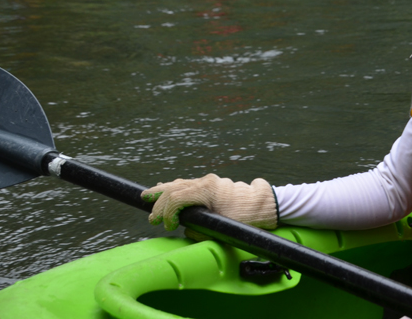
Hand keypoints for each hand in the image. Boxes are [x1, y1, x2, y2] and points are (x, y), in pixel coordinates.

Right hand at [142, 173, 277, 230]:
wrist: (264, 204)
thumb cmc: (245, 216)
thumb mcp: (221, 227)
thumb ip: (199, 229)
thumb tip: (186, 228)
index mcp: (207, 190)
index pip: (176, 199)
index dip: (167, 214)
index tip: (167, 227)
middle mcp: (206, 182)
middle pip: (174, 188)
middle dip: (159, 202)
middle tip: (150, 217)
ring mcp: (209, 181)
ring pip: (179, 183)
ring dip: (163, 191)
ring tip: (147, 196)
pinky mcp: (211, 183)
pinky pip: (188, 184)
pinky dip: (175, 188)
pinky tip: (165, 188)